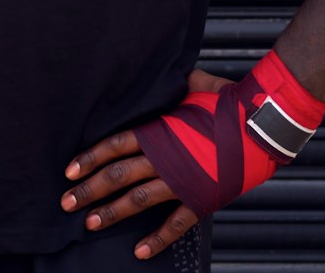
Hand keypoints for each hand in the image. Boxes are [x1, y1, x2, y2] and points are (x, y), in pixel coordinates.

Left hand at [60, 66, 226, 258]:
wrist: (258, 125)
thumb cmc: (224, 100)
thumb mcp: (190, 84)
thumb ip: (167, 86)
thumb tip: (155, 73)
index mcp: (156, 130)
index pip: (114, 145)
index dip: (89, 158)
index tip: (68, 170)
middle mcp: (162, 157)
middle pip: (117, 175)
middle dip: (89, 189)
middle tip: (65, 202)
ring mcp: (180, 181)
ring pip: (137, 200)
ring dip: (111, 213)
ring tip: (89, 223)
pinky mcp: (200, 199)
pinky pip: (174, 224)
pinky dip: (156, 239)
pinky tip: (138, 251)